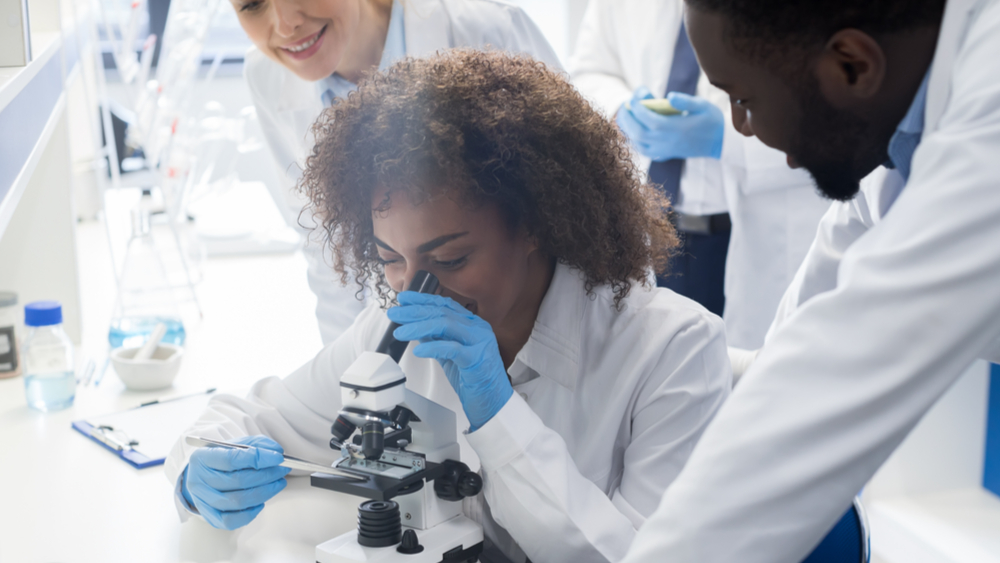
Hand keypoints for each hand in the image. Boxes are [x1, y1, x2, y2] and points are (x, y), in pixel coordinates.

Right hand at [181, 435, 289, 529]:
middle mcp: (199, 480)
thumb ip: (257, 444)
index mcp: (203, 457)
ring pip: (238, 501)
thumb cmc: (222, 459)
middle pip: (238, 481)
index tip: (278, 458)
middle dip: (267, 476)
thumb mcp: (236, 444)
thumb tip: (276, 451)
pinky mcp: (209, 517)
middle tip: (283, 470)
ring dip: (265, 492)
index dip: (258, 458)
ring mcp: (202, 501)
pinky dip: (251, 513)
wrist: (203, 475)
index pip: (232, 459)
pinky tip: (262, 501)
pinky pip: (232, 521)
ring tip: (278, 483)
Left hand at [388, 292, 512, 431]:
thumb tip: (417, 327)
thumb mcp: (451, 354)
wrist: (494, 402)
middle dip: (415, 312)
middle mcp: (478, 329)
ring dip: (419, 327)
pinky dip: (433, 347)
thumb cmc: (475, 379)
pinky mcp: (476, 359)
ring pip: (446, 325)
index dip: (423, 300)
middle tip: (395, 314)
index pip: (445, 305)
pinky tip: (419, 349)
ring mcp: (479, 343)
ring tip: (401, 332)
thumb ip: (437, 339)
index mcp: (473, 325)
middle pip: (442, 313)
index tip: (404, 299)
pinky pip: (452, 348)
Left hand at [616, 87, 723, 160]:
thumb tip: (669, 96)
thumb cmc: (711, 120)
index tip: (633, 98)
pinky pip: (644, 150)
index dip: (638, 109)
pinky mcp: (665, 154)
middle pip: (639, 133)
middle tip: (625, 105)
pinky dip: (634, 141)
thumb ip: (685, 101)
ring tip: (625, 115)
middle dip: (628, 119)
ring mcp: (665, 150)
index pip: (650, 120)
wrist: (719, 143)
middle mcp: (668, 141)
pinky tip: (632, 130)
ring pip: (639, 143)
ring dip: (628, 129)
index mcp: (676, 128)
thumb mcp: (703, 105)